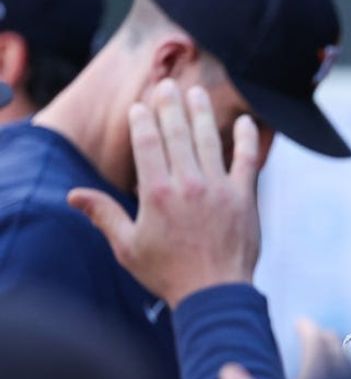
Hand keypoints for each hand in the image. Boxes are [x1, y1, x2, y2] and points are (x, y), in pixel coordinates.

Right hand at [67, 80, 261, 307]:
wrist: (213, 293)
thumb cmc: (168, 273)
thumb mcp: (128, 247)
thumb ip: (104, 215)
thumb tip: (73, 195)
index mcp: (157, 193)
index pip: (147, 143)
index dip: (143, 120)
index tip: (140, 106)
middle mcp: (188, 184)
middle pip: (177, 133)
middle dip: (170, 105)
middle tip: (168, 85)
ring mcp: (219, 189)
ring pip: (210, 140)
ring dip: (202, 113)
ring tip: (196, 93)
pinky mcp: (244, 198)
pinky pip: (248, 160)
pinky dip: (248, 140)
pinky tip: (247, 122)